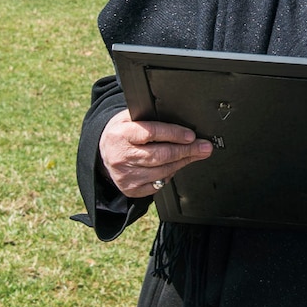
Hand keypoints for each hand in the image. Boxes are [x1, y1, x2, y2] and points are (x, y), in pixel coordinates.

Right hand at [98, 110, 213, 197]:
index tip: (191, 135)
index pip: (151, 133)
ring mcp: (125, 175)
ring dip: (183, 163)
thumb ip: (151, 118)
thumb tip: (181, 120)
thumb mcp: (130, 118)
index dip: (174, 134)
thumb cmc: (123, 132)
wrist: (103, 151)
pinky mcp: (130, 189)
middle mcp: (122, 156)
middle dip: (186, 151)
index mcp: (121, 134)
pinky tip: (174, 166)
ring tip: (195, 154)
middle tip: (204, 147)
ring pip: (162, 171)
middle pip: (160, 155)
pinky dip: (170, 175)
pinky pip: (157, 184)